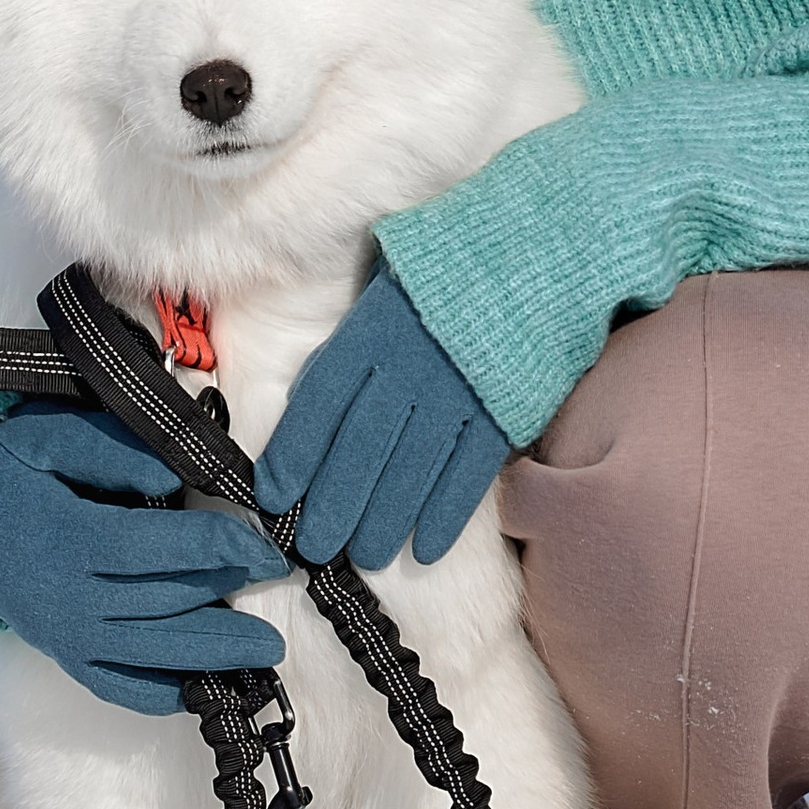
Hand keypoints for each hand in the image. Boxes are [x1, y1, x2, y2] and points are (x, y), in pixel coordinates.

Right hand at [0, 399, 288, 714]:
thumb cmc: (10, 467)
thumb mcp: (48, 434)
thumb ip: (111, 448)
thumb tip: (173, 476)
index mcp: (66, 540)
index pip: (153, 552)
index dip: (215, 552)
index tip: (265, 549)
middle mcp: (67, 599)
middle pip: (160, 610)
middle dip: (225, 610)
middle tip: (280, 600)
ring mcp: (65, 636)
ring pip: (148, 657)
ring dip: (209, 660)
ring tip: (264, 660)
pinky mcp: (65, 655)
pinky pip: (116, 687)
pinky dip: (159, 696)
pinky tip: (201, 691)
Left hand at [253, 269, 509, 570]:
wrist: (534, 253)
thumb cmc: (444, 275)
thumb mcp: (386, 287)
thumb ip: (352, 344)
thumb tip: (309, 399)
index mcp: (374, 330)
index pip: (321, 402)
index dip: (294, 453)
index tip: (274, 496)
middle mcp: (410, 364)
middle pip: (363, 446)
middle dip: (334, 502)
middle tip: (314, 547)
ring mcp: (458, 389)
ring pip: (412, 468)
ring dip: (385, 519)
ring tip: (365, 555)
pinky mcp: (502, 408)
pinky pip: (469, 472)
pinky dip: (445, 515)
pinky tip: (426, 550)